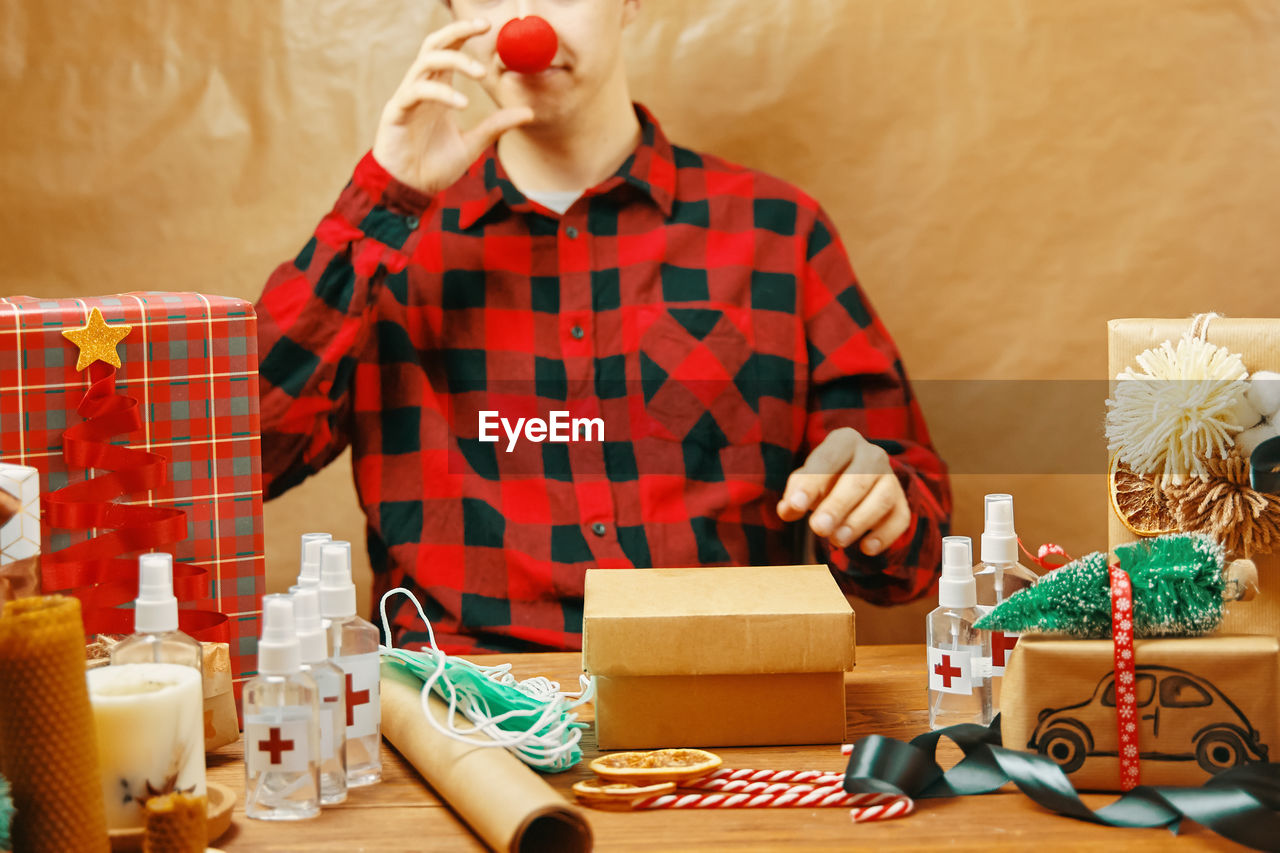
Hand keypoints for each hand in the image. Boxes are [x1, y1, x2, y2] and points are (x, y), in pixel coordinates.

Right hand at [372, 18, 533, 194]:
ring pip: (426, 62)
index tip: (488, 26)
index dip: (464, 33)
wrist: (409, 189)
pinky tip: (462, 104)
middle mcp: (422, 88)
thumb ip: (496, 126)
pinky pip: (417, 92)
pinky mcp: (397, 113)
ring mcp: (408, 98)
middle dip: (457, 31)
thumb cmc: (434, 165)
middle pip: (434, 44)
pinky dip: (442, 94)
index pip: (448, 50)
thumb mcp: (474, 144)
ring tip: (481, 74)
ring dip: (455, 61)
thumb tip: (529, 113)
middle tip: (483, 26)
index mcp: (438, 90)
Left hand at [776, 428, 909, 555]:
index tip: (796, 505)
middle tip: (818, 528)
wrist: (854, 483)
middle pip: (857, 480)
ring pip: (881, 500)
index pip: (827, 460)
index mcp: (844, 441)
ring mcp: (891, 478)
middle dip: (837, 506)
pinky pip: (899, 518)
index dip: (811, 483)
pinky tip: (865, 548)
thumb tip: (787, 509)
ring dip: (858, 522)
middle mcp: (872, 454)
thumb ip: (795, 494)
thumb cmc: (824, 480)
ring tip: (837, 541)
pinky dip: (884, 535)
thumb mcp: (806, 482)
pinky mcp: (901, 502)